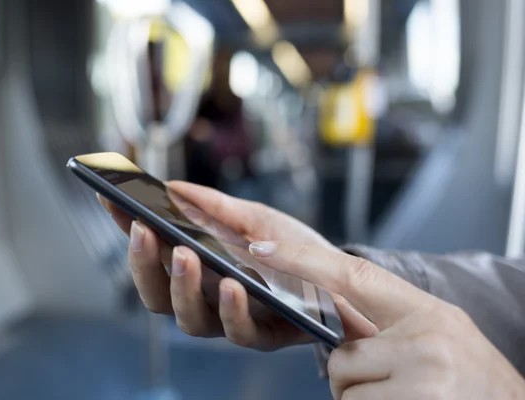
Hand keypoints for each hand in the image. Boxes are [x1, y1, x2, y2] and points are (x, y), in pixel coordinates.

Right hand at [99, 182, 375, 350]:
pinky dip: (232, 309)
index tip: (108, 199)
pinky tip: (234, 283)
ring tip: (186, 254)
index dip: (125, 227)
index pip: (152, 248)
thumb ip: (216, 206)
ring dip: (182, 286)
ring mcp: (230, 317)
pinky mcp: (262, 334)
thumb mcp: (256, 218)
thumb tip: (172, 186)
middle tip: (143, 230)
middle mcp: (206, 295)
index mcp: (198, 265)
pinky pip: (238, 332)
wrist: (340, 277)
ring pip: (187, 317)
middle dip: (143, 262)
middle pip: (155, 292)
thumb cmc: (292, 247)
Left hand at [248, 242, 524, 398]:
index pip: (351, 275)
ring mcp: (421, 380)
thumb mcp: (438, 331)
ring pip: (345, 390)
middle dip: (352, 375)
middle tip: (391, 382)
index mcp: (426, 312)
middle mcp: (424, 341)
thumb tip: (329, 311)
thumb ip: (388, 319)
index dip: (301, 261)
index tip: (262, 251)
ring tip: (403, 398)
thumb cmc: (473, 377)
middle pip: (341, 356)